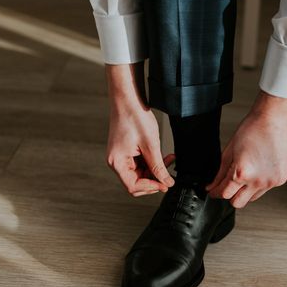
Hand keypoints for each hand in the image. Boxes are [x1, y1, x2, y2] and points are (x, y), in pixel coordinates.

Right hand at [105, 63, 174, 196]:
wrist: (128, 99)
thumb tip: (166, 182)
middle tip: (169, 174)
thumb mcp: (151, 145)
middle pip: (137, 182)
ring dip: (156, 169)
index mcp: (117, 162)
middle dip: (154, 179)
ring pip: (140, 173)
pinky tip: (163, 155)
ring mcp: (121, 157)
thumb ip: (159, 167)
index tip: (166, 184)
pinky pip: (140, 163)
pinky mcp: (126, 152)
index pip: (133, 186)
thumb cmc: (135, 117)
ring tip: (170, 160)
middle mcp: (116, 161)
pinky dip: (152, 162)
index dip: (151, 187)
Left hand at [206, 91, 286, 207]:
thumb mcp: (229, 151)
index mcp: (242, 173)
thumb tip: (212, 186)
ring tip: (245, 173)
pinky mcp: (280, 180)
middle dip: (229, 196)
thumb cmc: (252, 130)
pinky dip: (258, 184)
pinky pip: (264, 189)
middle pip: (238, 203)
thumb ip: (220, 173)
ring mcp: (270, 182)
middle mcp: (257, 181)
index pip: (224, 193)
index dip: (215, 193)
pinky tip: (258, 170)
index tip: (213, 191)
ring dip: (245, 191)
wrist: (273, 120)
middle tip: (227, 186)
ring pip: (252, 198)